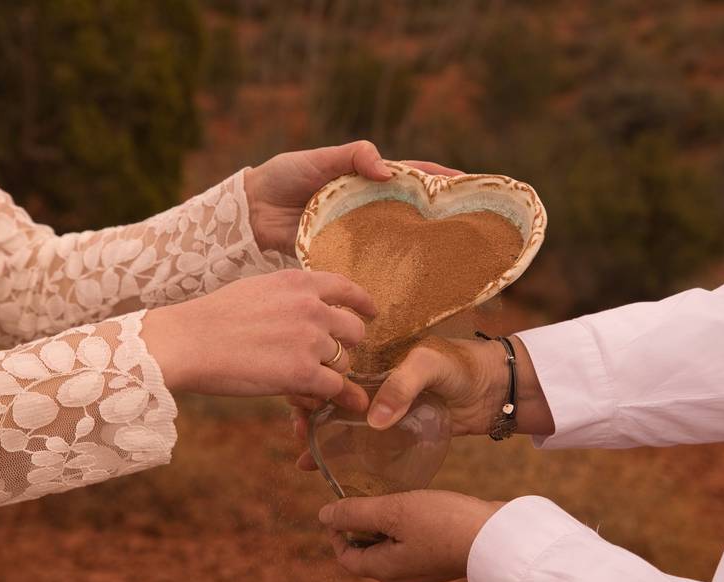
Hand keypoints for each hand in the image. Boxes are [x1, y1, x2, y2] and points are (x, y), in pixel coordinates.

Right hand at [142, 269, 374, 404]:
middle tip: (326, 359)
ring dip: (331, 374)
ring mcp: (310, 340)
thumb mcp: (258, 290)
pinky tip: (322, 402)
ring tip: (306, 381)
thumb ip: (292, 297)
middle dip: (345, 346)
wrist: (187, 342)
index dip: (363, 303)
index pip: (346, 287)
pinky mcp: (303, 373)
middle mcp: (312, 307)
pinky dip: (332, 397)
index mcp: (299, 282)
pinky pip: (335, 387)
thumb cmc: (214, 318)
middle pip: (354, 330)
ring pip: (345, 362)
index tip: (371, 313)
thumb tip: (314, 309)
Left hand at [245, 140, 460, 254]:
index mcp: (367, 178)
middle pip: (413, 211)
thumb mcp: (318, 158)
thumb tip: (387, 170)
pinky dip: (390, 270)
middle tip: (472, 226)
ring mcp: (359, 233)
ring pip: (397, 239)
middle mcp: (369, 207)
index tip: (471, 183)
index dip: (442, 179)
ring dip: (422, 247)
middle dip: (442, 217)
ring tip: (452, 256)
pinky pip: (372, 263)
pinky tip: (409, 282)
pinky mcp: (345, 255)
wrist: (251, 212)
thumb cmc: (283, 177)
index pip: (413, 175)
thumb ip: (352, 156)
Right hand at [291, 336, 554, 469]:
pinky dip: (346, 453)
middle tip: (300, 437)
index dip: (314, 384)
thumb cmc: (462, 366)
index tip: (300, 406)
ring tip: (306, 459)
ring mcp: (385, 407)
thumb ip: (402, 386)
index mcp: (376, 357)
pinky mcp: (397, 430)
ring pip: (344, 422)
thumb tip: (373, 421)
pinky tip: (329, 469)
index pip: (335, 369)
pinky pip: (365, 442)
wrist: (495, 389)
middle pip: (332, 397)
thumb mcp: (429, 365)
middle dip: (310, 415)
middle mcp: (375, 381)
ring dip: (322, 438)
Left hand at [319, 490, 504, 581]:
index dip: (337, 534)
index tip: (339, 507)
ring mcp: (426, 569)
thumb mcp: (394, 511)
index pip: (347, 558)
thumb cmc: (444, 523)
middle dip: (361, 527)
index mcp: (385, 569)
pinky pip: (415, 545)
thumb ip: (356, 512)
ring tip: (391, 496)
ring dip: (385, 525)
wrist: (498, 537)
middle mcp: (403, 576)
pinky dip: (407, 527)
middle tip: (365, 496)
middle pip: (369, 555)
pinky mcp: (444, 558)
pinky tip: (418, 505)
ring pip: (393, 549)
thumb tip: (324, 515)